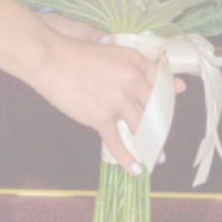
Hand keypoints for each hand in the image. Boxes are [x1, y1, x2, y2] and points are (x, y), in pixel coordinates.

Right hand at [32, 16, 177, 171]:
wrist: (51, 61)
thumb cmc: (77, 54)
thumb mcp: (111, 51)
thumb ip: (132, 63)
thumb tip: (150, 72)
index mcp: (134, 61)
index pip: (161, 80)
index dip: (168, 95)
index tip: (170, 105)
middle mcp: (131, 80)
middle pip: (157, 108)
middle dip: (163, 125)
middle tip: (163, 135)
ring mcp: (116, 101)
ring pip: (142, 128)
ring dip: (152, 145)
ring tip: (157, 157)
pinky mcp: (100, 117)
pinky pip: (117, 143)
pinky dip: (127, 159)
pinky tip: (136, 170)